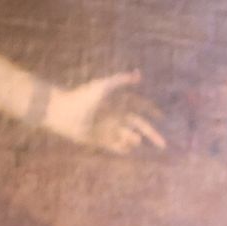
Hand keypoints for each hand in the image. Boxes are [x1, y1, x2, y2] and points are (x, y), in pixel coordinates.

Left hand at [40, 71, 164, 152]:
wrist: (63, 113)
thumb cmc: (82, 97)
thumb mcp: (103, 86)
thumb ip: (120, 80)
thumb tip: (139, 74)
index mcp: (117, 103)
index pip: (139, 107)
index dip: (151, 111)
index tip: (162, 117)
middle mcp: (115, 117)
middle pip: (138, 126)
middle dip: (151, 134)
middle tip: (163, 144)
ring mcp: (108, 129)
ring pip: (128, 138)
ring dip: (134, 140)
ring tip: (133, 139)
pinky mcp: (100, 140)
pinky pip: (116, 147)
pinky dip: (122, 148)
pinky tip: (126, 147)